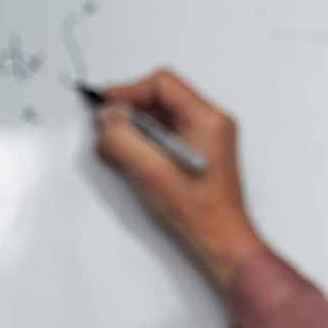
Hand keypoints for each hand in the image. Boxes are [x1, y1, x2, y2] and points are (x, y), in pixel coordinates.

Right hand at [91, 68, 266, 290]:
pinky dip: (145, 143)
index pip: (162, 84)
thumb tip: (106, 116)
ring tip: (120, 151)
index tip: (105, 106)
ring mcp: (207, 139)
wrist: (223, 242)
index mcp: (209, 119)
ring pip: (161, 118)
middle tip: (107, 129)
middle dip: (130, 112)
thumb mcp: (151, 172)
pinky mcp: (198, 153)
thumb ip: (123, 139)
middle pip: (161, 98)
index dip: (128, 91)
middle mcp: (212, 123)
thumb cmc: (200, 212)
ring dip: (136, 130)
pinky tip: (135, 162)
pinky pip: (166, 135)